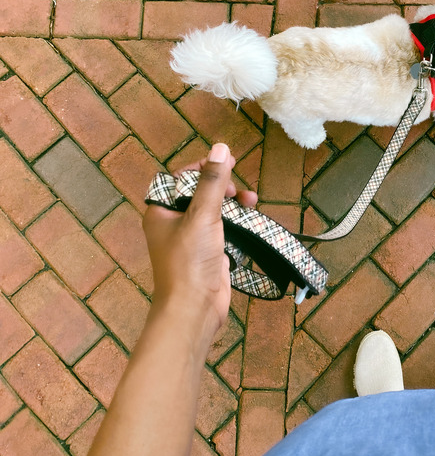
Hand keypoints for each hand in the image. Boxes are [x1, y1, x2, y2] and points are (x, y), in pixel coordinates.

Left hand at [142, 143, 257, 334]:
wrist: (194, 308)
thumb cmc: (190, 261)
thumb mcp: (202, 215)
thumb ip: (212, 182)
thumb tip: (221, 147)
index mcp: (160, 211)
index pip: (178, 177)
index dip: (200, 168)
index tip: (224, 164)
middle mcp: (173, 222)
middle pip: (198, 191)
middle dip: (221, 185)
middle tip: (237, 187)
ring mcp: (192, 238)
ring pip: (213, 209)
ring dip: (233, 202)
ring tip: (251, 200)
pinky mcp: (209, 252)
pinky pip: (223, 227)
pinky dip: (237, 220)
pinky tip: (251, 218)